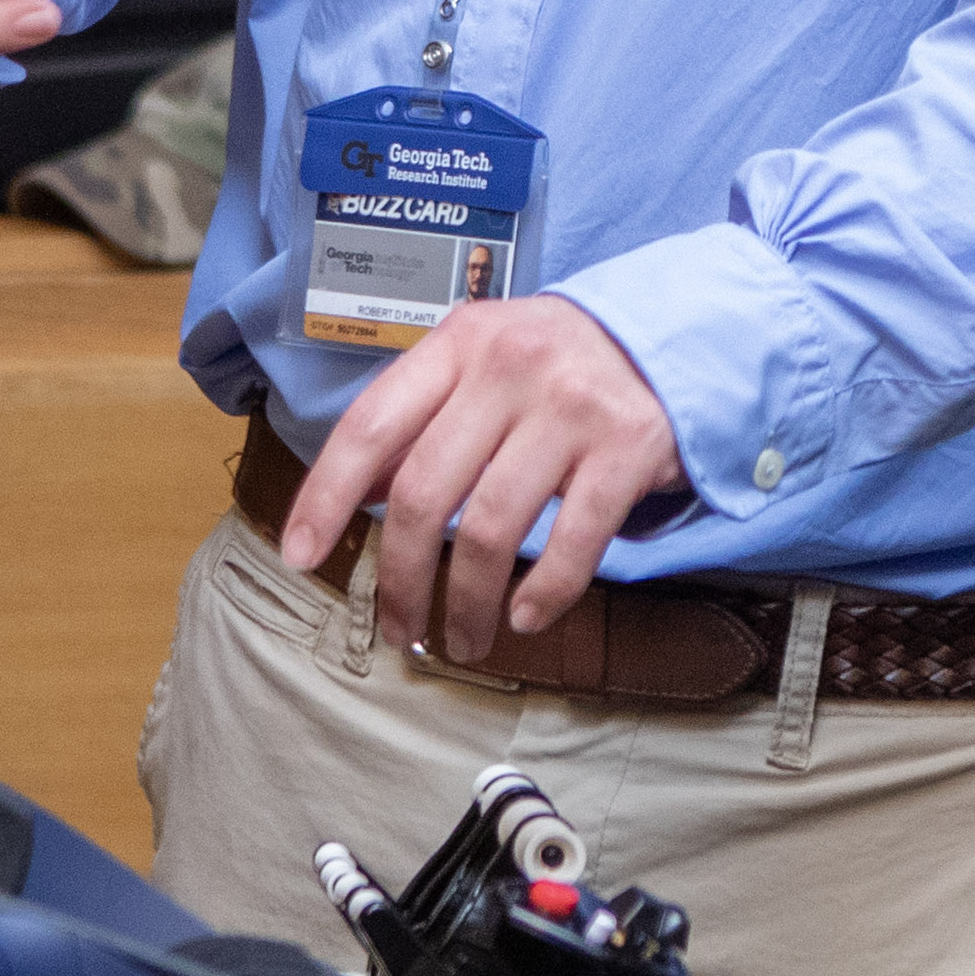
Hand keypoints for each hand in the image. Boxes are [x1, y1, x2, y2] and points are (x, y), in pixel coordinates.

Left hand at [286, 294, 682, 655]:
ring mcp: (573, 406)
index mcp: (459, 344)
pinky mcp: (630, 445)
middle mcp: (511, 367)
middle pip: (424, 493)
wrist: (673, 335)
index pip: (371, 425)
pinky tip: (525, 619)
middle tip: (398, 629)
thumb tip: (353, 499)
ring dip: (465, 604)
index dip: (326, 497)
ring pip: (490, 529)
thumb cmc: (555, 365)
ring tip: (462, 640)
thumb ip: (421, 420)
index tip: (301, 556)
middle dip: (399, 578)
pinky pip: (573, 540)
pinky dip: (544, 594)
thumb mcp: (480, 364)